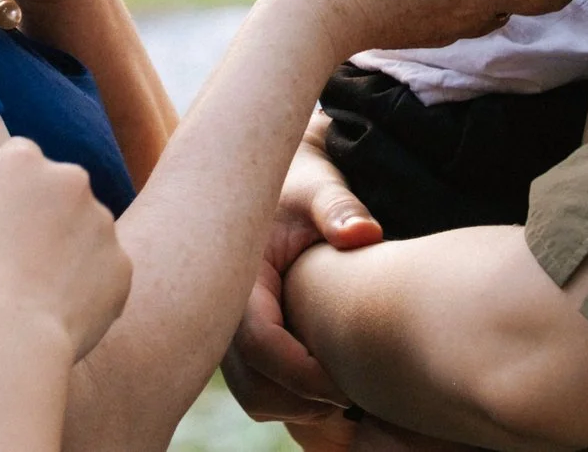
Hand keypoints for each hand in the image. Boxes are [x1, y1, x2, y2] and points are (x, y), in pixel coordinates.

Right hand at [0, 136, 131, 362]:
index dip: (4, 192)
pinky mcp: (123, 265)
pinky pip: (103, 272)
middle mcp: (71, 179)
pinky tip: (58, 312)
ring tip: (35, 293)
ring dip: (66, 250)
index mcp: (20, 161)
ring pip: (84, 231)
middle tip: (15, 259)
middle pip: (57, 191)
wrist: (11, 339)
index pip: (17, 161)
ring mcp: (104, 223)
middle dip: (42, 216)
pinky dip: (86, 287)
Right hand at [223, 125, 377, 424]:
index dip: (302, 372)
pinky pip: (260, 393)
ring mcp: (229, 334)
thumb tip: (364, 234)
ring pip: (255, 397)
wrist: (281, 182)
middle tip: (353, 394)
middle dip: (302, 400)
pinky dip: (294, 400)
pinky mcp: (243, 346)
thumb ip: (338, 208)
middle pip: (251, 386)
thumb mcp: (318, 188)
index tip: (348, 383)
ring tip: (346, 389)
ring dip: (299, 405)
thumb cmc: (303, 185)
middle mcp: (223, 313)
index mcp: (237, 279)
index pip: (258, 344)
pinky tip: (330, 379)